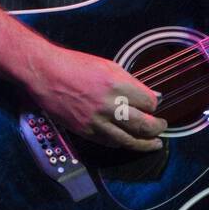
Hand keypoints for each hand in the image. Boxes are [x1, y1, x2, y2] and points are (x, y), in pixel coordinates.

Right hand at [25, 46, 167, 150]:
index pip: (149, 103)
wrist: (46, 74)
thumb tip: (148, 95)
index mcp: (117, 85)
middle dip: (157, 128)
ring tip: (154, 143)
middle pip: (144, 125)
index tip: (154, 105)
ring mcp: (97, 122)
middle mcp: (109, 105)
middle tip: (162, 126)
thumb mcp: (107, 66)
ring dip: (145, 144)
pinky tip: (128, 141)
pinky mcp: (86, 132)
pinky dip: (122, 143)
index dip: (155, 104)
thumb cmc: (75, 65)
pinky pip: (110, 142)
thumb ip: (129, 82)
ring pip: (129, 140)